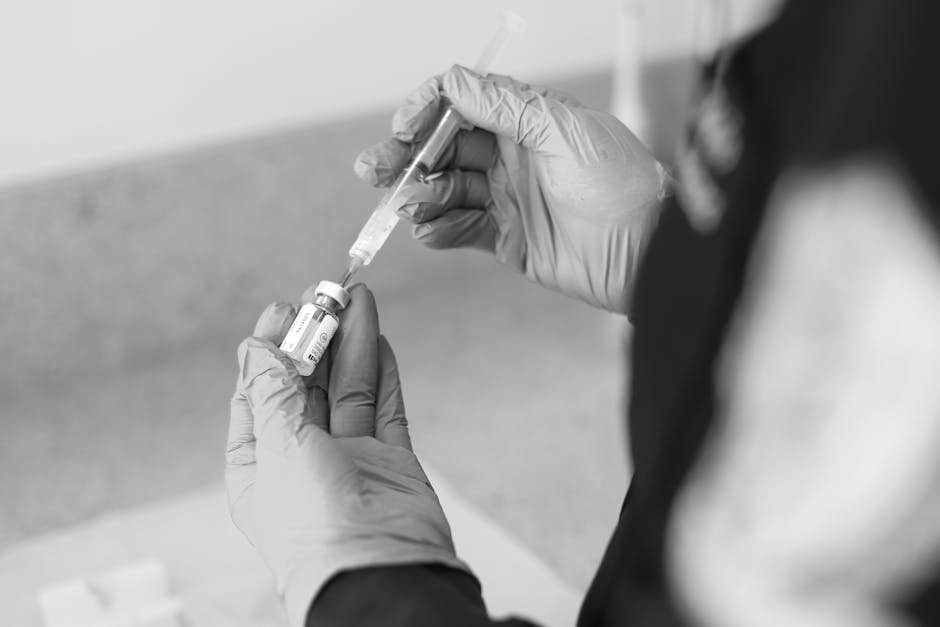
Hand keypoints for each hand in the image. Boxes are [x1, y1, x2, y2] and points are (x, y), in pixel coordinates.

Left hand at [226, 284, 467, 626]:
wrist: (379, 573)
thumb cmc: (315, 530)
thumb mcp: (277, 448)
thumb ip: (272, 392)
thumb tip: (257, 347)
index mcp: (261, 464)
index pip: (260, 392)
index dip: (271, 348)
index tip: (285, 308)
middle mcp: (303, 459)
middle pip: (307, 385)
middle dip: (316, 338)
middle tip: (327, 294)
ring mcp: (350, 459)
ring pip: (348, 388)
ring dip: (352, 344)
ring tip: (357, 300)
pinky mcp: (390, 460)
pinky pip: (384, 406)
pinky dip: (382, 372)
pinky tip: (378, 339)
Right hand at [354, 65, 668, 314]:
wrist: (648, 252)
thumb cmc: (620, 183)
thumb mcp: (563, 130)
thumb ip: (506, 106)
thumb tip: (454, 82)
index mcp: (526, 120)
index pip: (462, 104)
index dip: (427, 111)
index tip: (404, 128)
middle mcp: (512, 156)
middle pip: (443, 149)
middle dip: (406, 157)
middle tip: (374, 170)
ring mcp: (508, 198)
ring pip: (447, 190)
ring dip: (421, 196)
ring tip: (408, 206)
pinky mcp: (508, 239)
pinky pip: (461, 229)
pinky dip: (440, 229)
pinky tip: (428, 230)